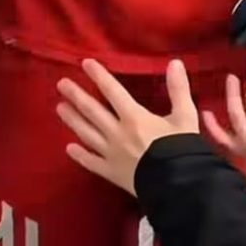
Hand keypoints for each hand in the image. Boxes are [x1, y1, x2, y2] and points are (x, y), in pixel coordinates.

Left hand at [56, 59, 198, 195]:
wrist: (176, 184)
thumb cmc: (181, 147)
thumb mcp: (185, 115)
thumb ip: (178, 89)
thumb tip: (174, 62)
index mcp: (134, 117)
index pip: (113, 91)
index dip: (99, 76)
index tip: (86, 63)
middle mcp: (117, 133)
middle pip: (93, 111)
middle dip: (77, 96)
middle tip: (61, 84)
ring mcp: (110, 154)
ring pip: (87, 133)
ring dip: (72, 120)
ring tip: (59, 108)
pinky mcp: (110, 172)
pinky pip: (90, 162)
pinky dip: (79, 154)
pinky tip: (69, 148)